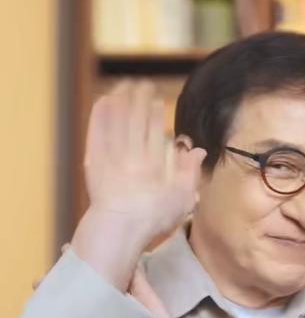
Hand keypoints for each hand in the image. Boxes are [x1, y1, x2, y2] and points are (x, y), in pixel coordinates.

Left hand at [72, 79, 206, 290]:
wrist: (116, 232)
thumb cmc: (151, 220)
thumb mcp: (180, 201)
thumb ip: (190, 173)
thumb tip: (198, 150)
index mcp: (154, 165)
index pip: (155, 130)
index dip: (155, 112)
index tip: (157, 100)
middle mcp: (132, 157)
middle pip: (135, 119)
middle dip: (139, 98)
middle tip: (142, 85)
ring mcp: (110, 158)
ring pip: (115, 121)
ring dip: (120, 100)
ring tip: (125, 85)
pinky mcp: (93, 162)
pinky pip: (96, 132)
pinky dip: (99, 114)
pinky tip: (103, 100)